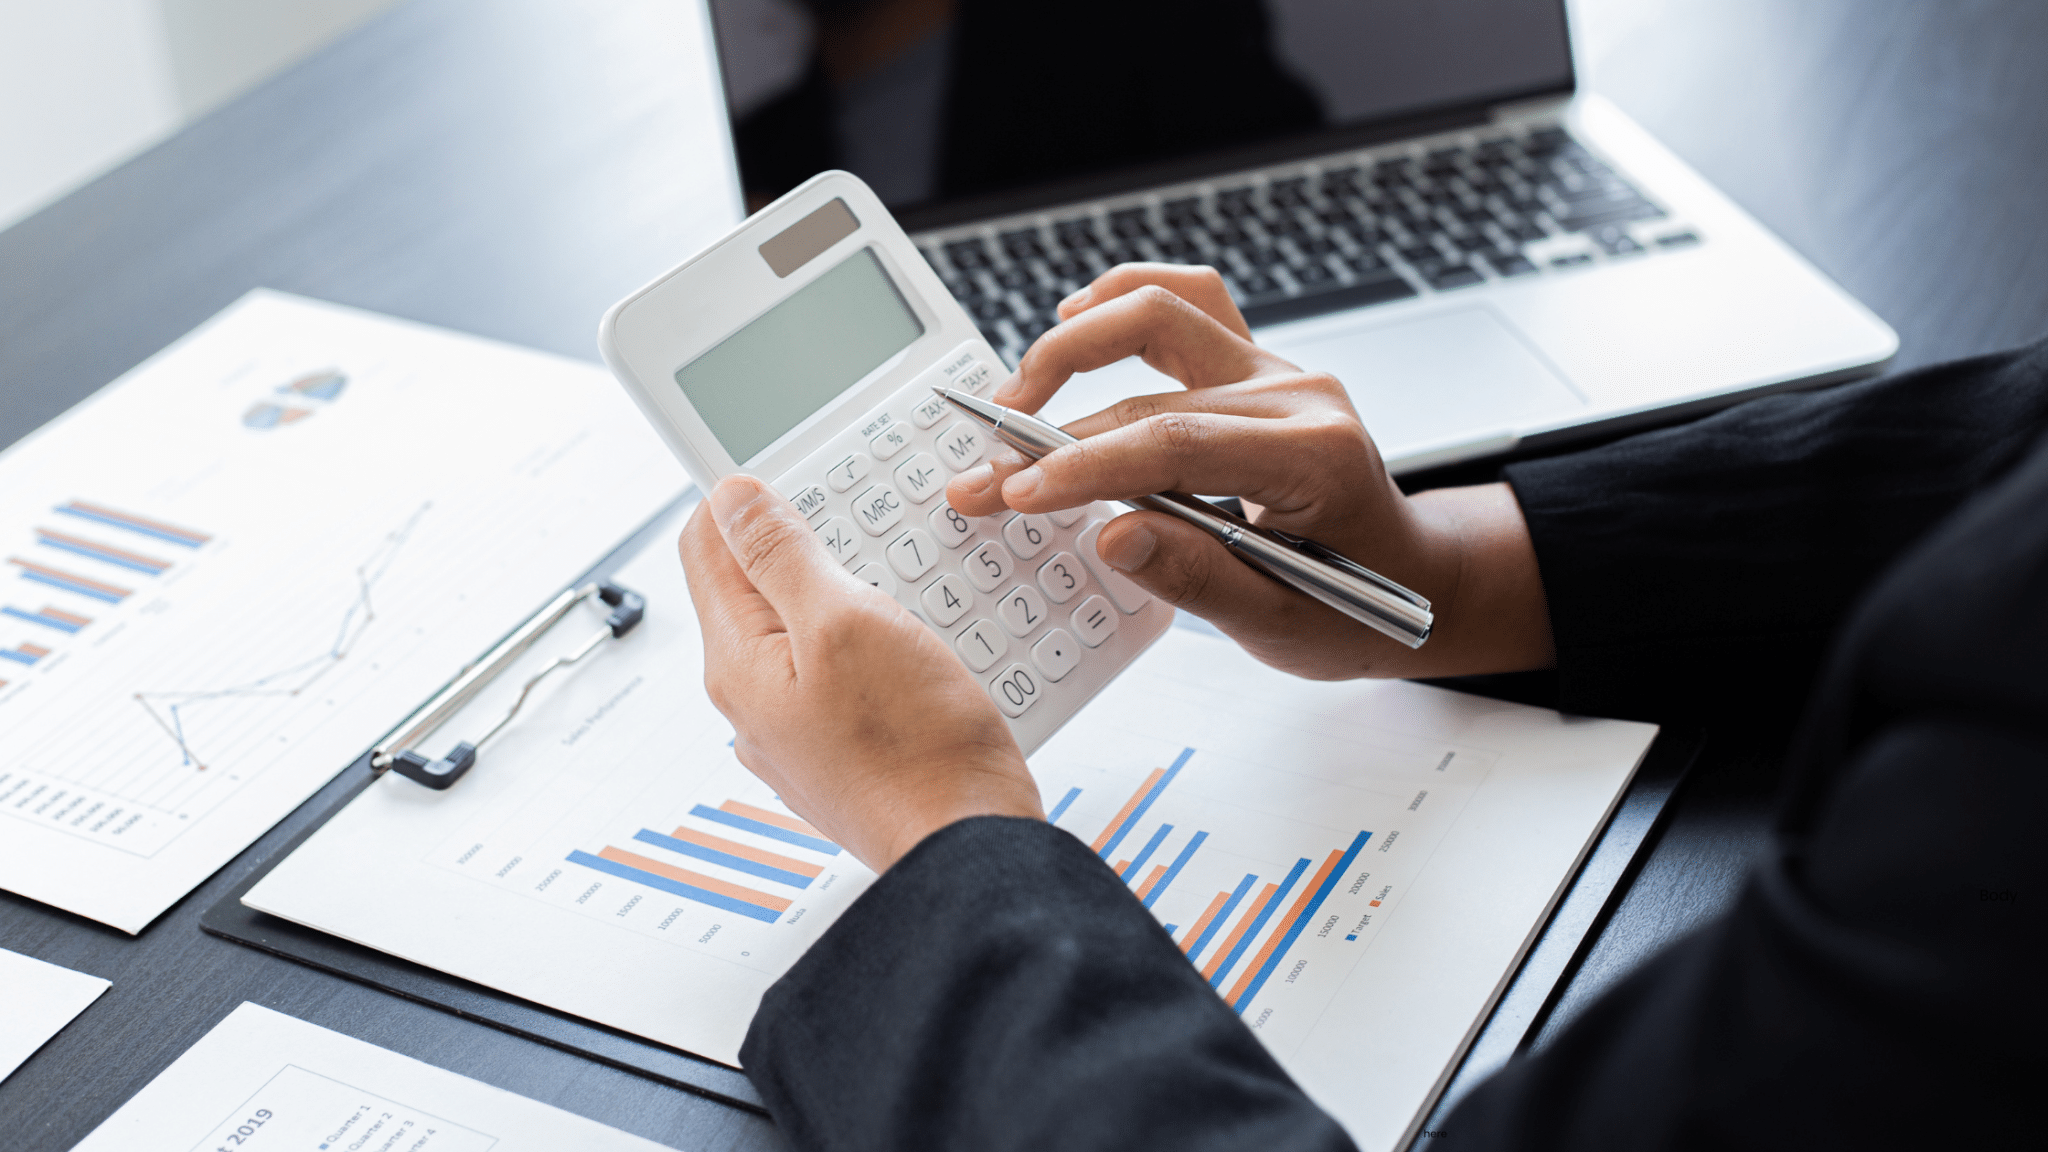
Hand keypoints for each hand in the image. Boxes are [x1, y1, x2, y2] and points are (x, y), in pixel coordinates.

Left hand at [678, 475, 1041, 871]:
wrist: (970, 846)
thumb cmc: (917, 747)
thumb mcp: (846, 620)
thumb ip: (782, 555)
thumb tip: (733, 499)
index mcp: (738, 664)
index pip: (706, 547)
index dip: (742, 496)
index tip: (792, 469)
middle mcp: (754, 703)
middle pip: (756, 588)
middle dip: (805, 544)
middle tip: (862, 523)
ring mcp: (797, 733)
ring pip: (805, 631)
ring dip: (847, 593)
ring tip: (898, 584)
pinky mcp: (843, 752)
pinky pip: (843, 675)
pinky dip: (875, 644)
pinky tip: (918, 644)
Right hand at [945, 264, 1552, 680]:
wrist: (1410, 577)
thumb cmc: (1352, 606)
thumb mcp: (1279, 624)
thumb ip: (1196, 579)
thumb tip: (1112, 535)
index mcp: (1314, 457)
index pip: (1177, 444)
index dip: (1085, 467)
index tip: (1017, 494)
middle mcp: (1296, 396)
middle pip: (1151, 385)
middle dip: (1051, 432)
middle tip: (986, 477)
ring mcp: (1275, 370)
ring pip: (1163, 311)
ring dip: (1077, 343)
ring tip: (1013, 396)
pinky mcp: (1253, 365)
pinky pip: (1188, 300)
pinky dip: (1125, 299)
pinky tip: (1073, 317)